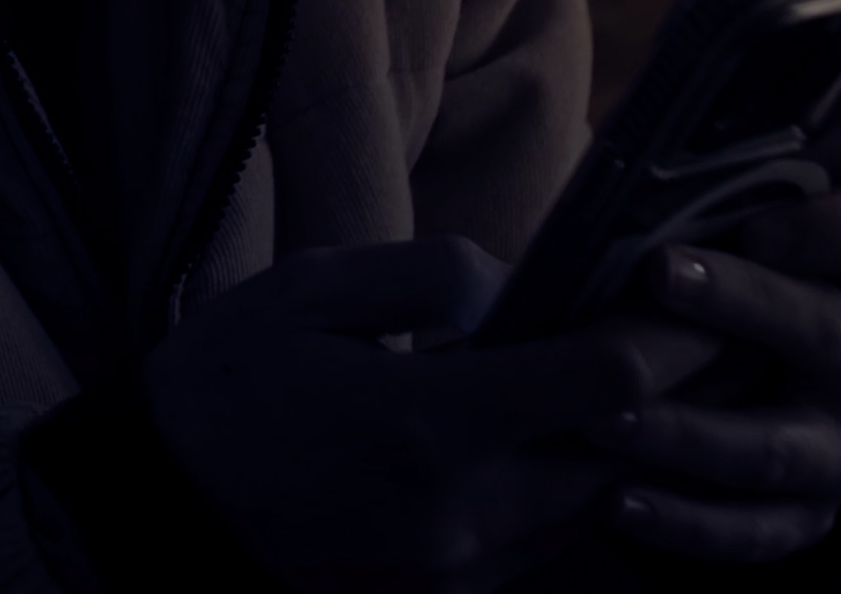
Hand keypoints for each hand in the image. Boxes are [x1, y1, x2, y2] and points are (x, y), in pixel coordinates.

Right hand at [143, 237, 717, 593]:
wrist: (157, 511)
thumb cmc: (222, 385)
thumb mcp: (307, 291)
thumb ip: (429, 276)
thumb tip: (521, 288)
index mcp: (431, 421)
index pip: (608, 383)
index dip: (663, 334)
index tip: (681, 291)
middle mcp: (464, 511)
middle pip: (625, 454)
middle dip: (664, 392)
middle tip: (683, 329)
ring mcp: (460, 569)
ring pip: (593, 506)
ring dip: (617, 446)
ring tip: (618, 380)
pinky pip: (544, 544)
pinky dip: (564, 489)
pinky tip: (545, 439)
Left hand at [594, 185, 840, 563]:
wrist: (718, 407)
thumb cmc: (699, 295)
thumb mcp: (710, 244)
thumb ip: (693, 205)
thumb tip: (621, 152)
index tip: (762, 224)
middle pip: (830, 332)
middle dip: (742, 302)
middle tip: (658, 273)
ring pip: (777, 445)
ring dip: (688, 431)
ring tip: (603, 418)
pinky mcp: (807, 517)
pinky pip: (753, 528)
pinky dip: (683, 520)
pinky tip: (614, 499)